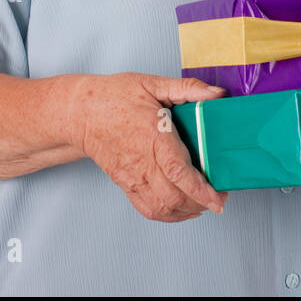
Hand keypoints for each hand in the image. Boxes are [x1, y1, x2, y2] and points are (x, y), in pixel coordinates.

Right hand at [67, 73, 229, 221]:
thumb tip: (217, 93)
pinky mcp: (125, 184)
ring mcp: (133, 177)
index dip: (201, 190)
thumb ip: (188, 89)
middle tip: (220, 195)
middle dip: (202, 202)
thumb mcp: (153, 84)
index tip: (218, 198)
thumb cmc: (115, 97)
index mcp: (153, 137)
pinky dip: (169, 216)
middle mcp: (143, 162)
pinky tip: (184, 210)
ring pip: (162, 207)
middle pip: (174, 196)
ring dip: (188, 211)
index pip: (178, 171)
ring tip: (205, 203)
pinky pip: (148, 209)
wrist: (81, 113)